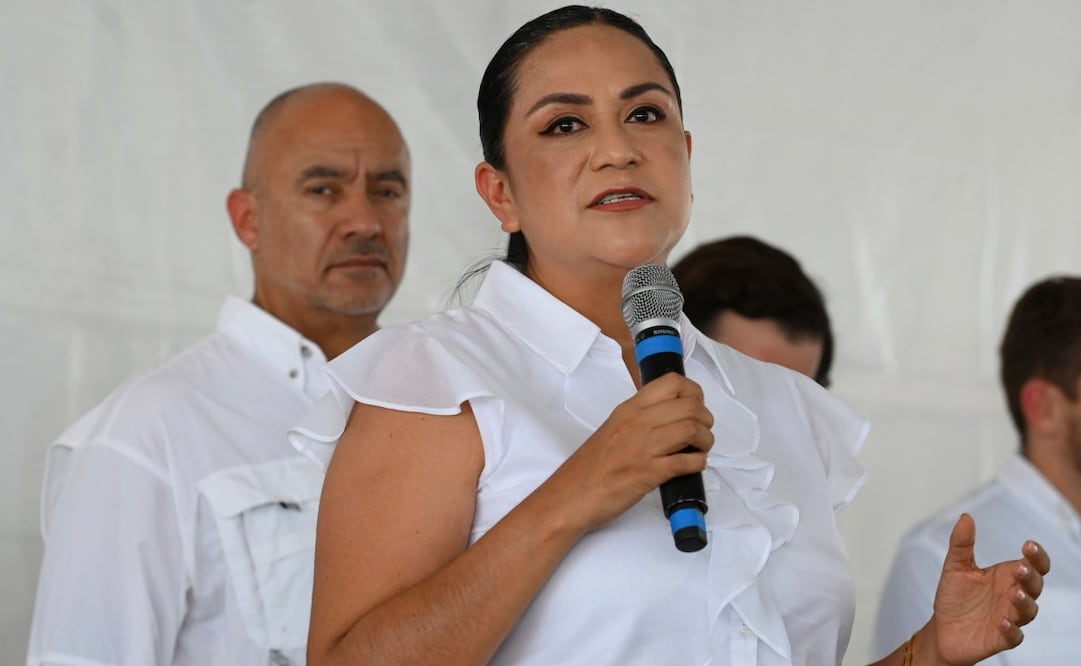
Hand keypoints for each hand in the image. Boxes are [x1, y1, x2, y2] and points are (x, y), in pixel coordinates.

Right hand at [543, 372, 713, 534]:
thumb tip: (668, 419)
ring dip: (705, 441)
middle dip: (705, 419)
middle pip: (689, 405)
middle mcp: (636, 423)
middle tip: (702, 433)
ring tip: (700, 450)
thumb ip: (639, 420)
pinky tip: (695, 466)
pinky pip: (685, 462)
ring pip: (691, 429)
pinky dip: (698, 463)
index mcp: (628, 409)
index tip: (697, 406)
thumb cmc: (588, 469)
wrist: (568, 497)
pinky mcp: (646, 474)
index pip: (672, 383)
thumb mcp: (612, 430)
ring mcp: (642, 448)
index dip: (694, 393)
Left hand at [928, 513, 1049, 664]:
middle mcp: (1013, 596)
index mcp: (1007, 576)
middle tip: (1021, 569)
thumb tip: (965, 516)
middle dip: (1032, 577)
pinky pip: (1013, 636)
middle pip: (1035, 586)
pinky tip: (1003, 622)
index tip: (1028, 545)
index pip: (1034, 565)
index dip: (1037, 556)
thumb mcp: (955, 567)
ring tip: (1014, 594)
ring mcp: (1009, 618)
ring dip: (1024, 603)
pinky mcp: (1001, 638)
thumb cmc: (954, 597)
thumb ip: (961, 543)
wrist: (941, 629)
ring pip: (1028, 611)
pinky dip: (1011, 630)